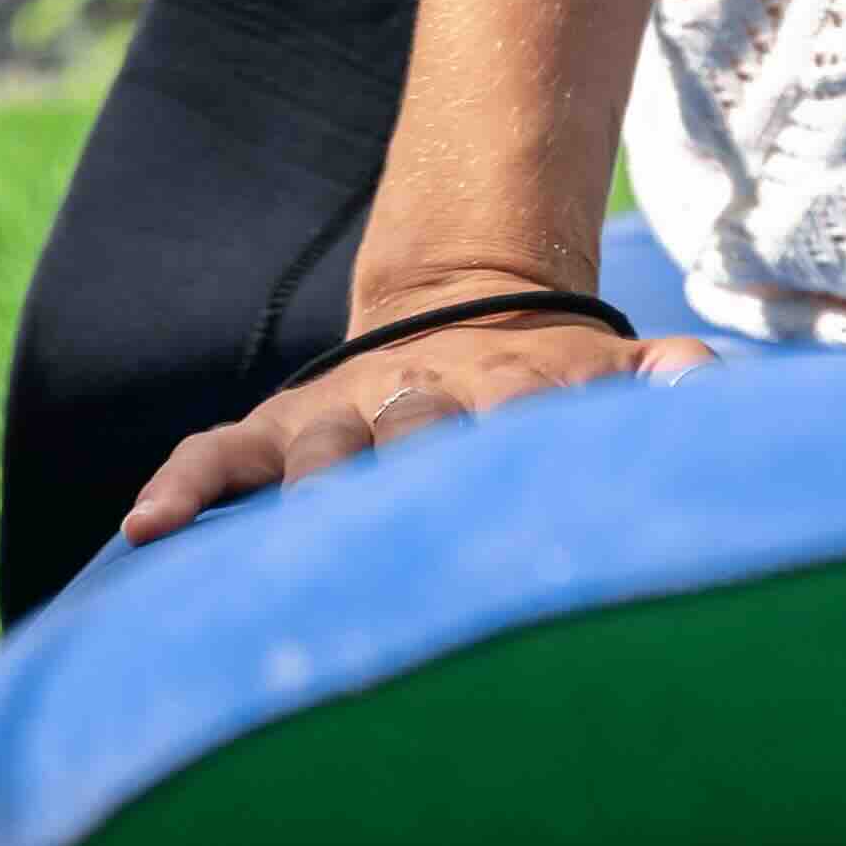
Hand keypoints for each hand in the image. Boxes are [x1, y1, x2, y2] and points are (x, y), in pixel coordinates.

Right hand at [117, 278, 699, 546]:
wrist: (476, 306)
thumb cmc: (558, 382)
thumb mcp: (616, 370)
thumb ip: (667, 380)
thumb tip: (702, 381)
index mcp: (508, 391)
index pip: (516, 419)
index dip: (522, 447)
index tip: (530, 493)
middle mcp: (415, 399)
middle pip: (410, 435)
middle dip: (410, 475)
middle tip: (406, 534)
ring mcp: (339, 415)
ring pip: (317, 448)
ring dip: (311, 484)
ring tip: (292, 538)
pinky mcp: (276, 432)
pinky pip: (216, 457)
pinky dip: (180, 488)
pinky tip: (143, 531)